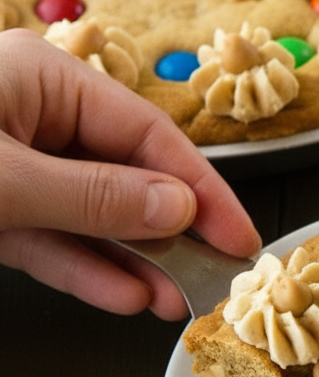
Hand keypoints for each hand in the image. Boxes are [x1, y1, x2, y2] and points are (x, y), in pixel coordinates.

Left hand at [0, 29, 260, 317]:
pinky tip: (123, 295)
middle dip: (170, 233)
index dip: (200, 189)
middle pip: (124, 174)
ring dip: (134, 261)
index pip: (146, 132)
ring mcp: (12, 164)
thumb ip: (92, 196)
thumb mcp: (5, 180)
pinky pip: (50, 240)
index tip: (237, 237)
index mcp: (42, 78)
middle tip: (214, 276)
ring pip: (89, 216)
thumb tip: (177, 209)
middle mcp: (32, 114)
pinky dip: (85, 269)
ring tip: (176, 298)